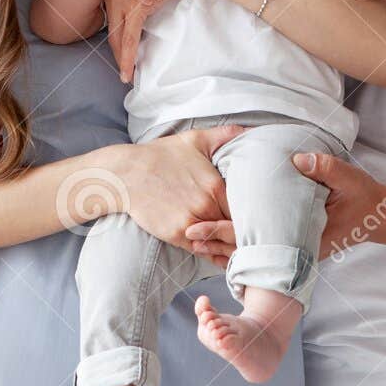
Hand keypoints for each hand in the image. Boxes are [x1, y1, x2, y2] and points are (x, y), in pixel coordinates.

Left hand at [105, 0, 213, 80]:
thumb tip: (150, 8)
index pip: (116, 25)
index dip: (118, 44)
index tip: (121, 57)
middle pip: (114, 35)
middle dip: (119, 55)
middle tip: (123, 75)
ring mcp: (126, 3)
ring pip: (121, 40)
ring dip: (124, 61)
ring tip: (125, 77)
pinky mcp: (137, 8)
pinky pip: (131, 37)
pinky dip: (129, 55)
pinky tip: (130, 69)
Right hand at [108, 125, 242, 248]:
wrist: (126, 174)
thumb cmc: (160, 155)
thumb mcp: (194, 140)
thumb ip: (225, 135)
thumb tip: (249, 130)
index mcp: (216, 186)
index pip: (247, 208)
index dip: (255, 213)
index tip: (259, 215)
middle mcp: (206, 207)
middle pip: (236, 228)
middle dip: (245, 232)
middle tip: (255, 235)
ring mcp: (190, 224)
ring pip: (220, 242)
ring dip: (230, 246)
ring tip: (241, 248)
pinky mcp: (176, 235)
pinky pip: (202, 250)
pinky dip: (212, 253)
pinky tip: (220, 255)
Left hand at [186, 150, 385, 263]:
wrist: (378, 215)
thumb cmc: (362, 197)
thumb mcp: (348, 177)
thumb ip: (325, 167)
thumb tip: (299, 159)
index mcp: (298, 234)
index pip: (251, 236)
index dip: (220, 232)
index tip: (194, 229)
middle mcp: (292, 246)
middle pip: (244, 248)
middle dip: (213, 243)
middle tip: (184, 234)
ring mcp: (293, 246)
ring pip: (251, 251)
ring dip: (223, 246)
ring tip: (195, 239)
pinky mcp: (294, 241)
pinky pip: (262, 246)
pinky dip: (240, 245)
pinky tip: (222, 240)